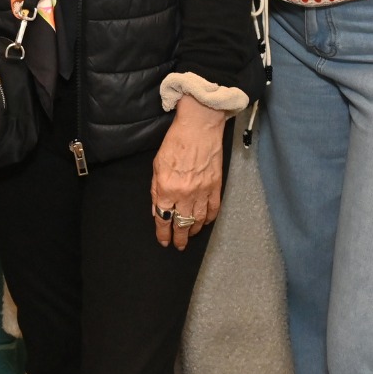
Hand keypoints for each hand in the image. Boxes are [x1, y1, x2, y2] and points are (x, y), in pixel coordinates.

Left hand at [150, 94, 229, 249]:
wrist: (198, 127)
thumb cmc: (175, 142)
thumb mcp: (157, 165)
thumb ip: (156, 190)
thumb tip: (157, 209)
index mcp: (167, 188)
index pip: (163, 219)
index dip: (163, 233)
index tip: (163, 241)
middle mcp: (185, 194)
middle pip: (181, 224)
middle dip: (179, 238)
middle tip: (178, 245)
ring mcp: (202, 191)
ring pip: (198, 220)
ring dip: (193, 231)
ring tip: (190, 236)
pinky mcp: (216, 186)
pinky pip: (213, 209)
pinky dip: (209, 219)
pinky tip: (205, 222)